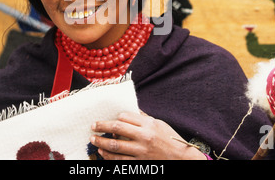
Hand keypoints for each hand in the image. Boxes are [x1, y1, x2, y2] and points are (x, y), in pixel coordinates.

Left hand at [90, 111, 205, 159]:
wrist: (181, 159)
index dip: (116, 117)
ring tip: (93, 140)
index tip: (111, 119)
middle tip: (93, 125)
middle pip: (117, 128)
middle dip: (102, 126)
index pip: (125, 117)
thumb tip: (130, 111)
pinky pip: (120, 160)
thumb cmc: (169, 139)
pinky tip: (103, 153)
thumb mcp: (159, 124)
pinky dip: (109, 156)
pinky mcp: (139, 163)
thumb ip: (143, 118)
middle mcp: (144, 137)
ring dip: (102, 142)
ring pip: (115, 146)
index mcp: (148, 125)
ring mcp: (141, 151)